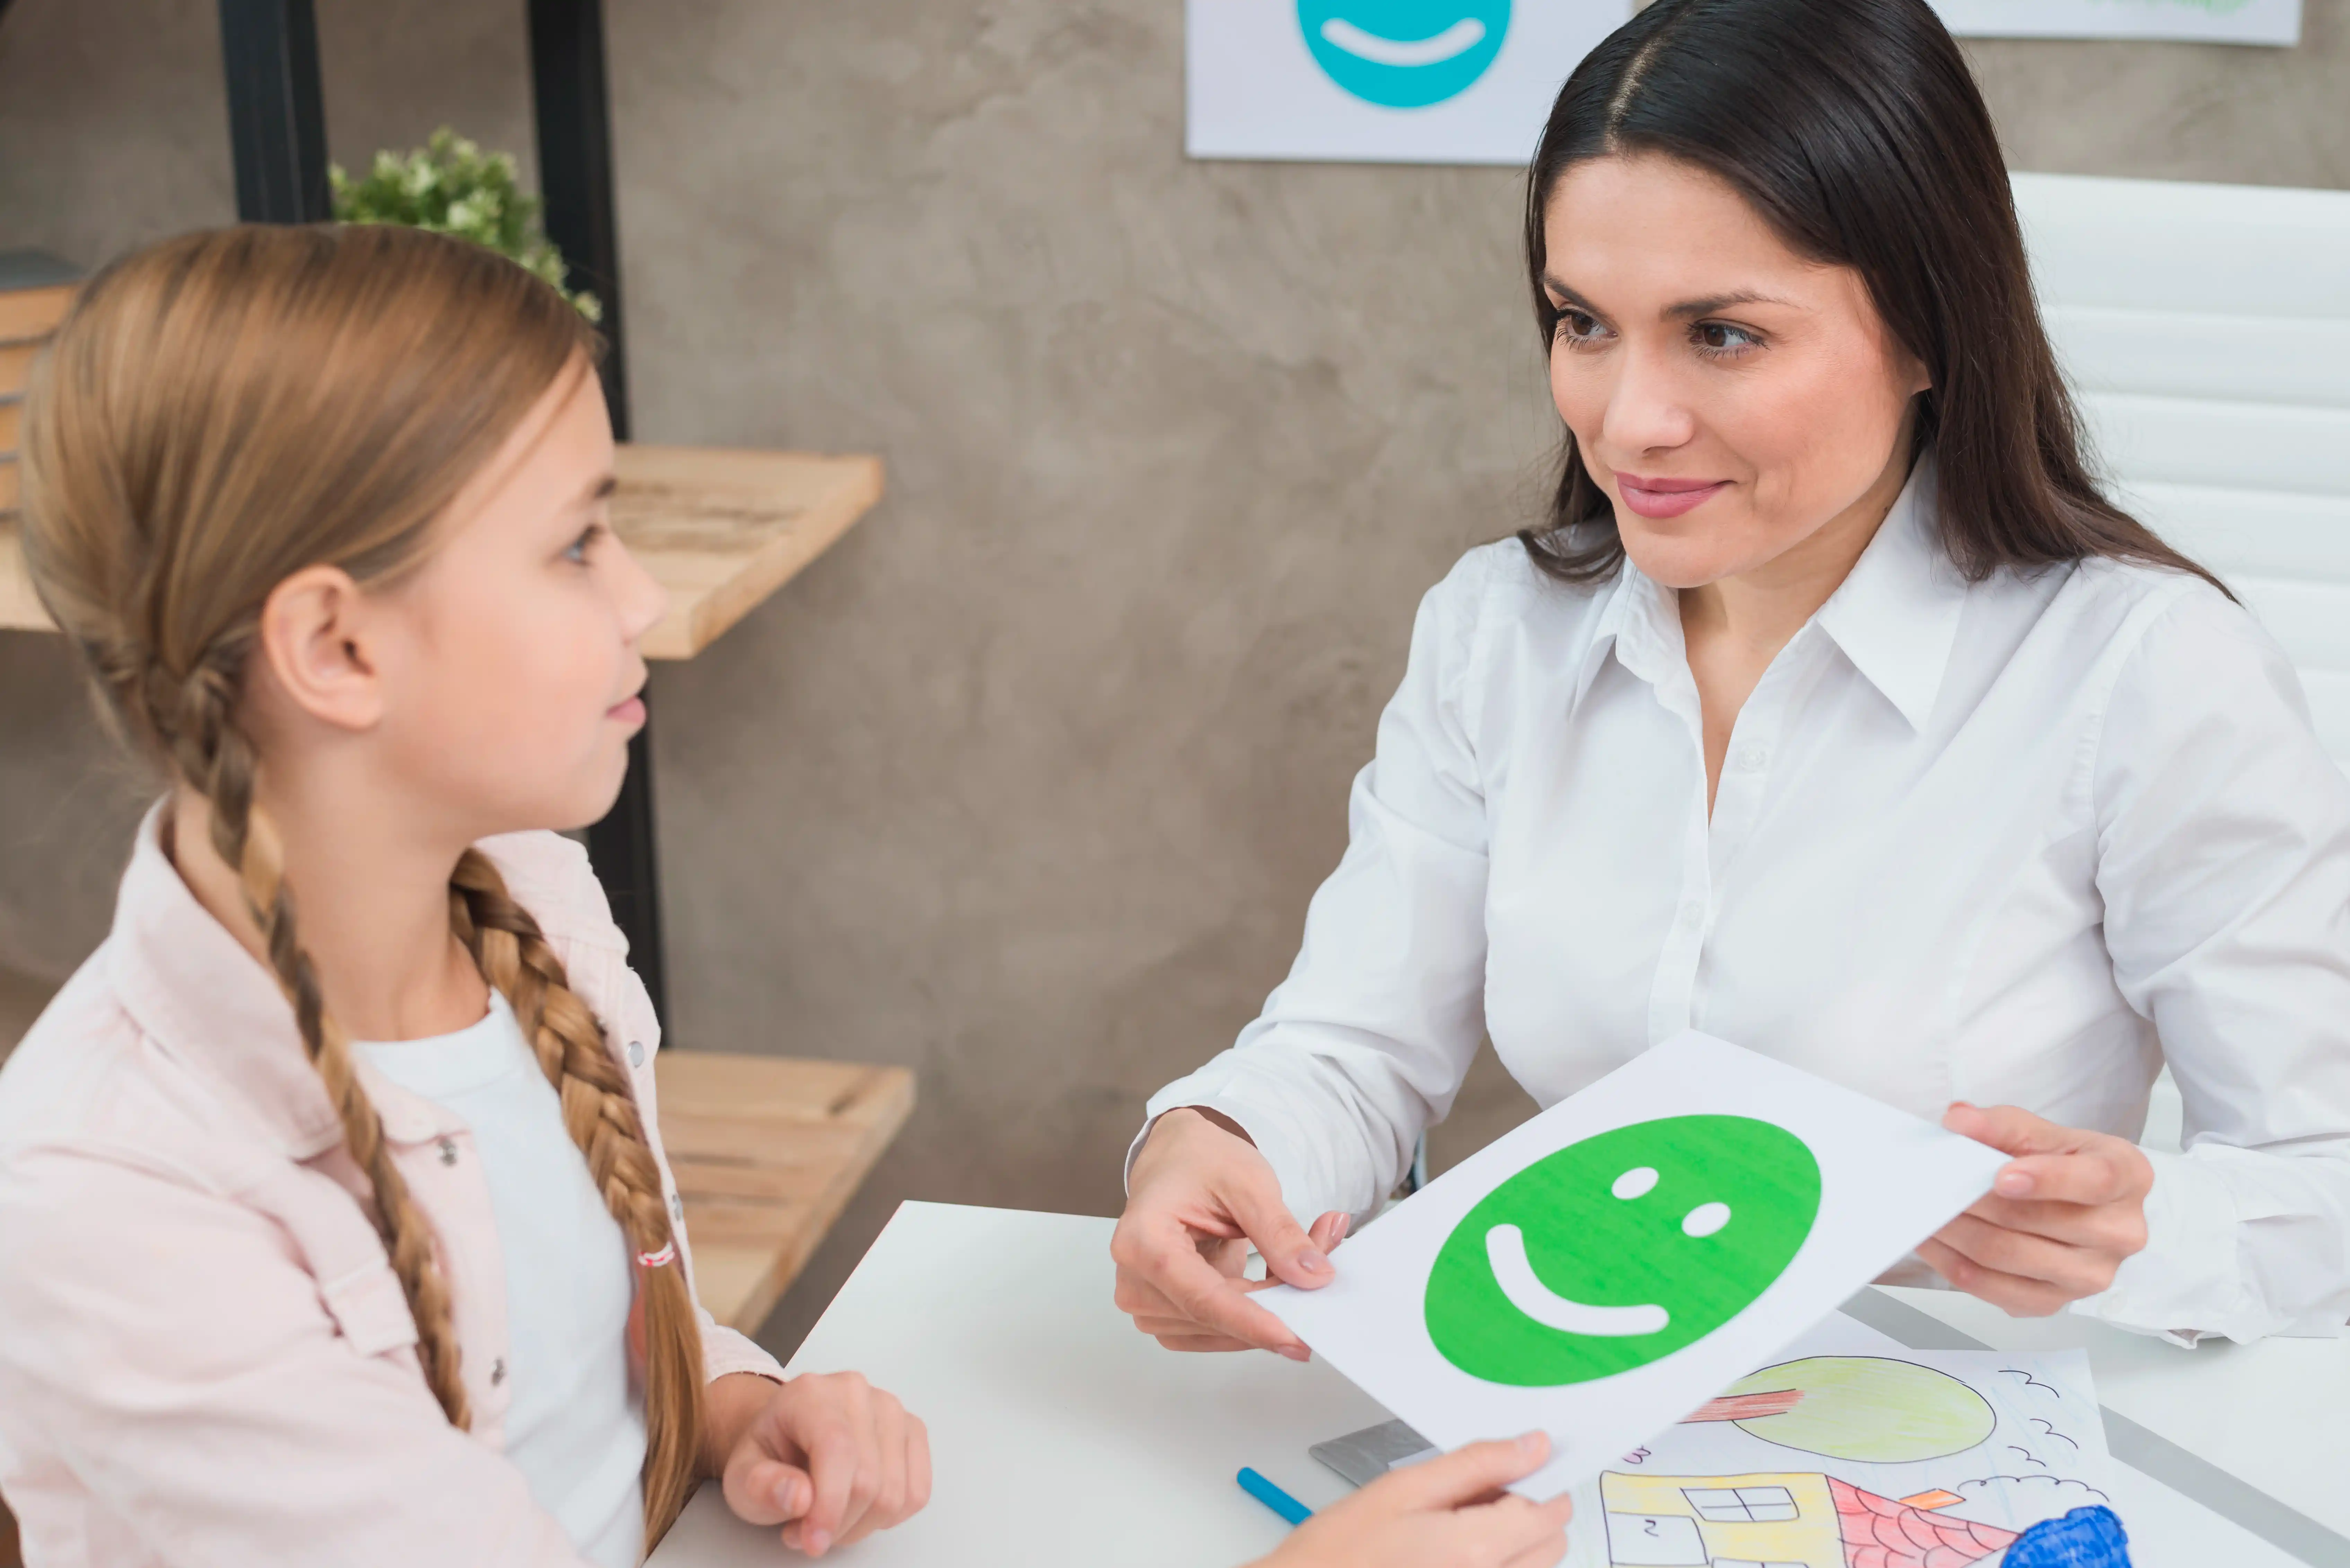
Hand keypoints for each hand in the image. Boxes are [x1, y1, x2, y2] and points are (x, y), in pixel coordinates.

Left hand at [715, 1370, 931, 1557]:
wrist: (784, 1436)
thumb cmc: (767, 1454)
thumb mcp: (740, 1477)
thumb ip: (761, 1486)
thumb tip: (800, 1497)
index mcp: (811, 1395)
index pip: (837, 1450)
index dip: (829, 1505)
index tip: (812, 1542)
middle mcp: (856, 1393)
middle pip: (869, 1480)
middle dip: (837, 1524)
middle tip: (804, 1531)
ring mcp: (890, 1410)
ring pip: (895, 1493)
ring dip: (860, 1525)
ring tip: (826, 1519)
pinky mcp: (912, 1431)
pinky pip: (916, 1492)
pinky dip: (887, 1517)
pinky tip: (857, 1509)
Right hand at [1112, 1106, 1350, 1355]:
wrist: (1177, 1158)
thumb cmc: (1201, 1160)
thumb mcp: (1248, 1182)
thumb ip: (1280, 1233)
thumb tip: (1314, 1278)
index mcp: (1141, 1240)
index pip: (1201, 1298)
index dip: (1251, 1323)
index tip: (1295, 1338)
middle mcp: (1135, 1280)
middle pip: (1213, 1317)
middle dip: (1273, 1305)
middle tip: (1325, 1273)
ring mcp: (1147, 1301)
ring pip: (1219, 1330)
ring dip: (1266, 1309)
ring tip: (1301, 1265)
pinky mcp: (1168, 1312)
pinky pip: (1216, 1330)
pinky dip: (1252, 1315)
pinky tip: (1275, 1283)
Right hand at [1252, 1433, 1573, 1567]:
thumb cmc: (1341, 1549)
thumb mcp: (1406, 1488)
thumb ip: (1477, 1464)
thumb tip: (1534, 1446)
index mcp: (1477, 1551)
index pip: (1551, 1511)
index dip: (1540, 1479)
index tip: (1518, 1462)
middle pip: (1550, 1544)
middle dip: (1528, 1510)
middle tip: (1474, 1491)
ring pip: (1532, 1565)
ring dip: (1513, 1538)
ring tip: (1456, 1521)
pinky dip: (1495, 1560)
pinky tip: (1450, 1547)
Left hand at [1921, 1102, 2152, 1316]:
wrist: (2071, 1203)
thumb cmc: (2060, 1162)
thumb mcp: (2039, 1132)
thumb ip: (2001, 1124)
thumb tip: (1960, 1121)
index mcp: (2128, 1176)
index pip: (2094, 1180)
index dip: (2047, 1179)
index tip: (2001, 1176)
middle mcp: (2121, 1231)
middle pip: (2039, 1220)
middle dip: (1977, 1200)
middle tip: (1935, 1184)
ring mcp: (2093, 1274)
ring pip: (2011, 1255)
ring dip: (1958, 1231)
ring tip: (1928, 1209)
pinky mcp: (2058, 1302)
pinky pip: (1997, 1290)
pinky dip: (1955, 1264)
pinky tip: (1934, 1241)